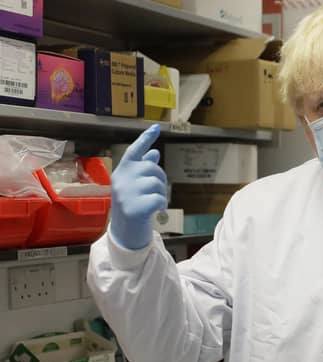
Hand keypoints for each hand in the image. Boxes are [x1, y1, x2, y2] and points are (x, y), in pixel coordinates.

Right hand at [109, 124, 167, 249]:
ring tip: (154, 203)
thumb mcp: (136, 186)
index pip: (134, 151)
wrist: (125, 234)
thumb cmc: (133, 207)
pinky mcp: (134, 207)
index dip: (146, 138)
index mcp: (121, 172)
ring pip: (157, 182)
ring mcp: (126, 193)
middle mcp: (121, 179)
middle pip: (152, 167)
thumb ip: (144, 169)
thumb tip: (154, 153)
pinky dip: (162, 204)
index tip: (157, 127)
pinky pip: (159, 198)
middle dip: (160, 179)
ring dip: (161, 193)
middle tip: (156, 192)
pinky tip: (157, 211)